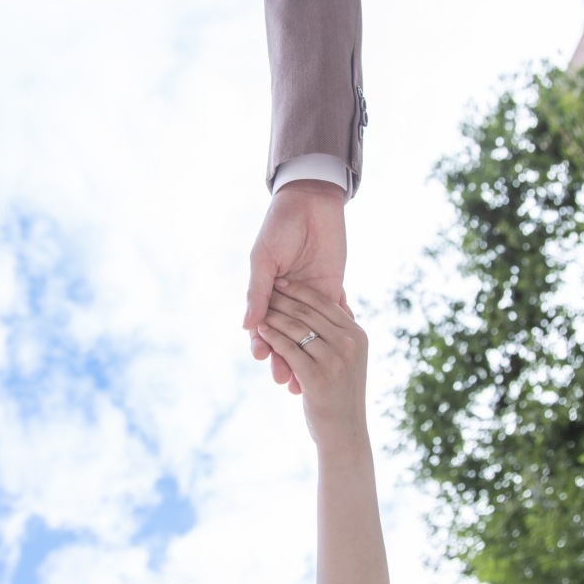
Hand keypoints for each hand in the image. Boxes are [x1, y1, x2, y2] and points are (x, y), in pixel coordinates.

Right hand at [244, 180, 346, 392]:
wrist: (311, 200)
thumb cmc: (280, 225)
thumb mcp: (264, 257)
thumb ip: (258, 291)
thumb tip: (248, 325)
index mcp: (268, 289)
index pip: (263, 324)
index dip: (263, 342)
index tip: (263, 360)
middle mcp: (289, 296)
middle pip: (287, 335)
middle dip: (285, 358)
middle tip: (285, 382)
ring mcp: (312, 294)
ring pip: (309, 332)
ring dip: (308, 355)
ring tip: (308, 379)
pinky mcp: (333, 287)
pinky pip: (333, 315)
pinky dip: (333, 333)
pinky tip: (335, 353)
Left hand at [255, 281, 367, 449]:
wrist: (345, 432)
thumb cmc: (342, 394)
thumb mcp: (351, 358)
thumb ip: (343, 332)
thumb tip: (336, 300)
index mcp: (358, 335)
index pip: (325, 303)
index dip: (300, 290)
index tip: (281, 281)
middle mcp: (349, 344)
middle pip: (308, 312)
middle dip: (283, 298)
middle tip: (264, 288)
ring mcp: (334, 360)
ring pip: (296, 328)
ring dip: (273, 315)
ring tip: (258, 308)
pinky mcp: (316, 376)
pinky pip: (288, 349)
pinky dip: (271, 337)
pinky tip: (260, 331)